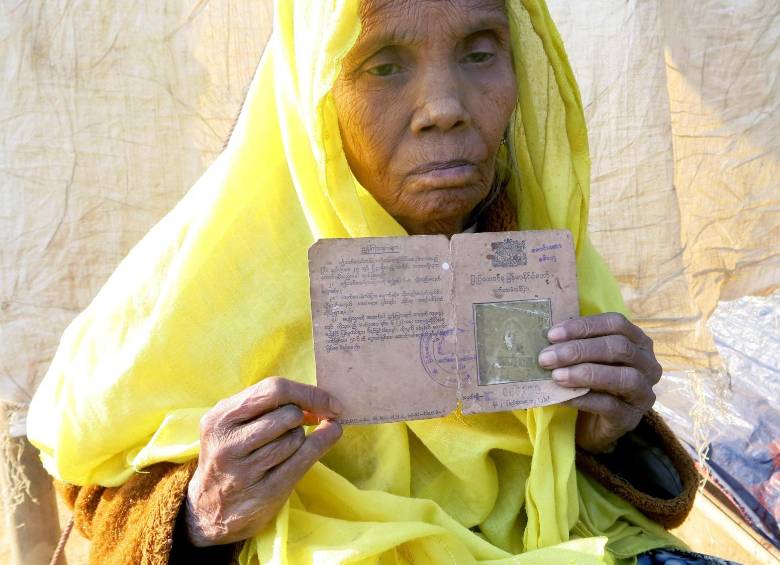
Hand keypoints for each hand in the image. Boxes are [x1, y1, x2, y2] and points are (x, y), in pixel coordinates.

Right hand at [185, 377, 342, 545]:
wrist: (212, 509)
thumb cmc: (233, 455)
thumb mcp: (234, 425)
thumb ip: (266, 406)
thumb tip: (319, 399)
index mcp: (220, 418)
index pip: (273, 389)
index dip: (307, 392)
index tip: (328, 399)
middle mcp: (228, 443)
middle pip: (288, 414)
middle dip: (304, 415)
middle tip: (307, 419)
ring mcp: (245, 470)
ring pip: (296, 437)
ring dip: (300, 436)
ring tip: (284, 445)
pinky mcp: (265, 491)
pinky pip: (305, 458)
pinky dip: (323, 442)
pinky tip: (330, 435)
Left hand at [538, 313, 660, 453]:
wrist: (593, 424)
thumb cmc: (590, 381)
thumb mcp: (586, 358)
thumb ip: (575, 344)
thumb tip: (549, 336)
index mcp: (638, 342)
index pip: (616, 323)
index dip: (584, 326)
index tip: (552, 334)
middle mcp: (648, 365)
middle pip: (618, 348)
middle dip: (579, 350)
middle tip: (546, 357)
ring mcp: (643, 393)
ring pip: (622, 377)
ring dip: (584, 373)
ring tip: (555, 376)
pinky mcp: (631, 417)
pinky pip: (610, 405)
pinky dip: (583, 399)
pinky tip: (562, 397)